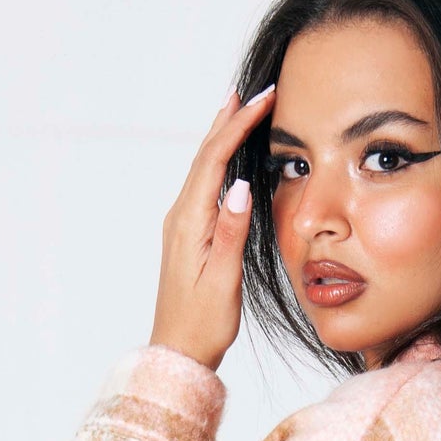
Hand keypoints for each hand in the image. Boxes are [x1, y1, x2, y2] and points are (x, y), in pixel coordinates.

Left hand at [149, 86, 273, 373]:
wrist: (177, 351)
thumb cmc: (203, 323)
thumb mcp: (223, 280)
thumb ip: (231, 231)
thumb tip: (240, 186)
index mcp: (190, 223)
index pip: (215, 160)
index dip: (238, 126)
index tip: (263, 100)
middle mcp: (180, 216)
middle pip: (204, 155)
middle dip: (228, 120)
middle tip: (251, 89)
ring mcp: (181, 224)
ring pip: (202, 167)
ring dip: (220, 135)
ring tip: (236, 107)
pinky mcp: (186, 234)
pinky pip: (202, 185)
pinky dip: (216, 161)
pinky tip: (225, 157)